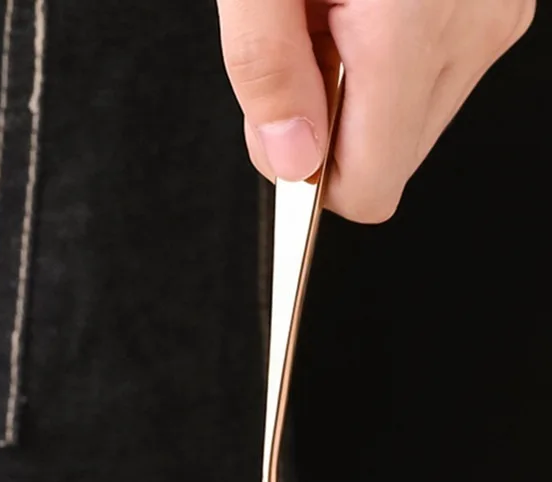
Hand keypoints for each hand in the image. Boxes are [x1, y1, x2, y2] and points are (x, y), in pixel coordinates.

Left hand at [216, 0, 534, 221]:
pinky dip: (388, 56)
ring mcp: (491, 15)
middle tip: (303, 44)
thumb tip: (290, 158)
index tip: (282, 132)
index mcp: (409, 33)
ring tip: (333, 8)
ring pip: (412, 120)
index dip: (313, 178)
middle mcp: (469, 33)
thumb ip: (266, 71)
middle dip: (332, 127)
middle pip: (390, 161)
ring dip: (358, 89)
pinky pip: (434, 71)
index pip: (370, 188)